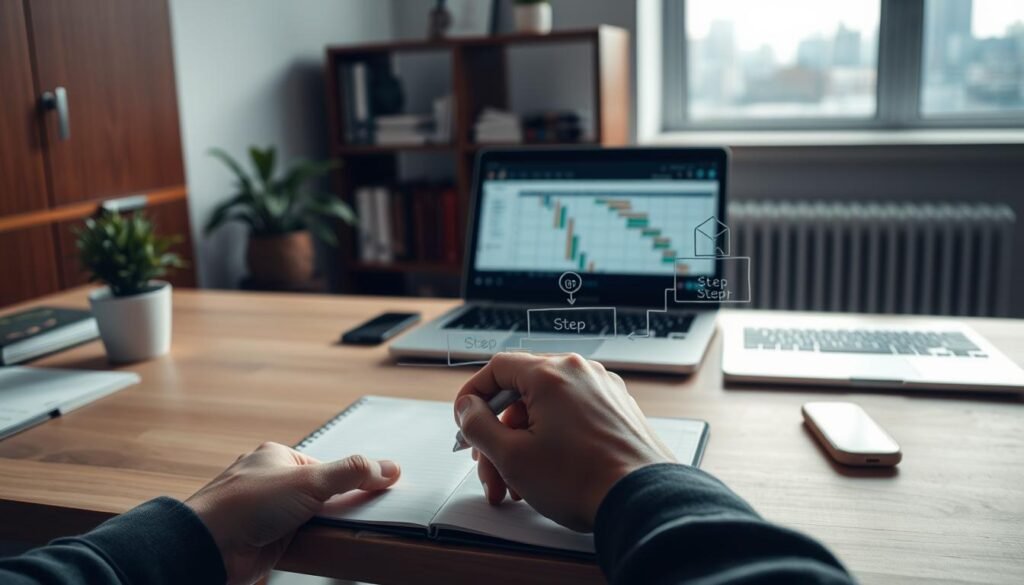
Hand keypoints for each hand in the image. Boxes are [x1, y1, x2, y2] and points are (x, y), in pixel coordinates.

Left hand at [185, 442, 399, 584]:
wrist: (209, 546)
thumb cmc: (243, 504)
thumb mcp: (309, 481)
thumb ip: (351, 472)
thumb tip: (388, 467)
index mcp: (279, 456)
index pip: (328, 464)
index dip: (353, 477)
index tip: (378, 487)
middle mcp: (273, 482)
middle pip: (323, 492)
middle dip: (339, 504)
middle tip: (363, 512)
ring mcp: (270, 512)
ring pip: (313, 517)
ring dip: (326, 526)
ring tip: (340, 530)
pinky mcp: (268, 539)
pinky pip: (302, 538)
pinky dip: (314, 542)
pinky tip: (322, 543)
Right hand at [454, 352, 674, 531]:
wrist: (642, 500)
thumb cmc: (584, 480)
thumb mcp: (512, 456)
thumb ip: (478, 426)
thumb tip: (467, 409)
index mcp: (552, 374)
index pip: (497, 368)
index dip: (473, 395)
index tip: (465, 420)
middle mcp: (580, 372)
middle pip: (521, 393)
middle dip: (498, 435)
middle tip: (489, 466)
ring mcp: (602, 390)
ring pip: (546, 409)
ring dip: (523, 444)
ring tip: (517, 485)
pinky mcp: (617, 409)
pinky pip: (572, 416)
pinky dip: (552, 440)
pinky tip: (546, 475)